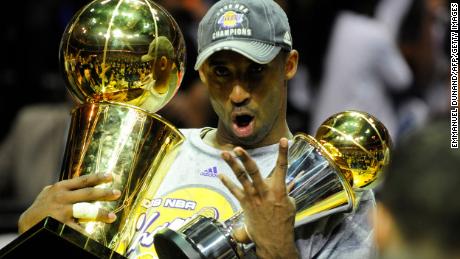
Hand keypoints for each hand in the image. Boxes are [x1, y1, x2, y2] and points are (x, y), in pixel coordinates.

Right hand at [18, 173, 120, 233]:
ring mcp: (60, 211)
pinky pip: (76, 228)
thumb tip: (82, 182)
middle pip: (87, 194)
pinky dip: (86, 231)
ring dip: (100, 213)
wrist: (27, 224)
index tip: (111, 176)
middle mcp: (61, 197)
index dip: (98, 177)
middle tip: (117, 193)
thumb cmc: (41, 208)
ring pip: (85, 210)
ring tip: (112, 216)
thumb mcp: (50, 193)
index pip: (83, 180)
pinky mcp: (59, 225)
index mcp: (60, 187)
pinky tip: (95, 234)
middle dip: (104, 193)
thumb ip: (64, 188)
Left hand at [220, 138, 298, 258]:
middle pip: (253, 171)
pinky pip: (234, 191)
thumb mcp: (290, 204)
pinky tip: (220, 174)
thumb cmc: (284, 222)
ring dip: (232, 165)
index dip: (283, 153)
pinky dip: (227, 182)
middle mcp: (264, 192)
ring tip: (224, 153)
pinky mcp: (245, 204)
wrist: (274, 240)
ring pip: (241, 178)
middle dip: (245, 158)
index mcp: (279, 190)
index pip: (282, 167)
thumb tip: (288, 181)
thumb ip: (286, 191)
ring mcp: (253, 197)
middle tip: (237, 148)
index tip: (283, 140)